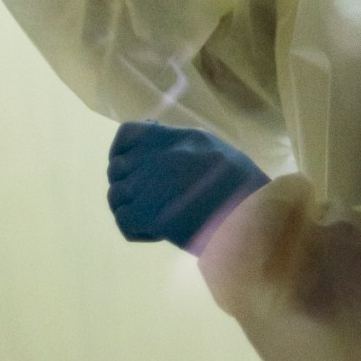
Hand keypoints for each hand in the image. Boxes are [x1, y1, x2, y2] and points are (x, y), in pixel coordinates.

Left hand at [106, 121, 267, 250]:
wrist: (244, 212)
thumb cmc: (236, 179)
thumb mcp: (208, 144)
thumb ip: (176, 139)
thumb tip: (150, 128)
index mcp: (165, 137)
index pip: (126, 134)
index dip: (123, 149)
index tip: (134, 163)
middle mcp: (149, 158)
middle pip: (116, 169)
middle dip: (129, 183)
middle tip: (152, 197)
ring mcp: (143, 187)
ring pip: (116, 196)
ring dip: (132, 207)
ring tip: (155, 216)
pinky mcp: (144, 215)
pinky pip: (123, 220)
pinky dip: (136, 228)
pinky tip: (157, 232)